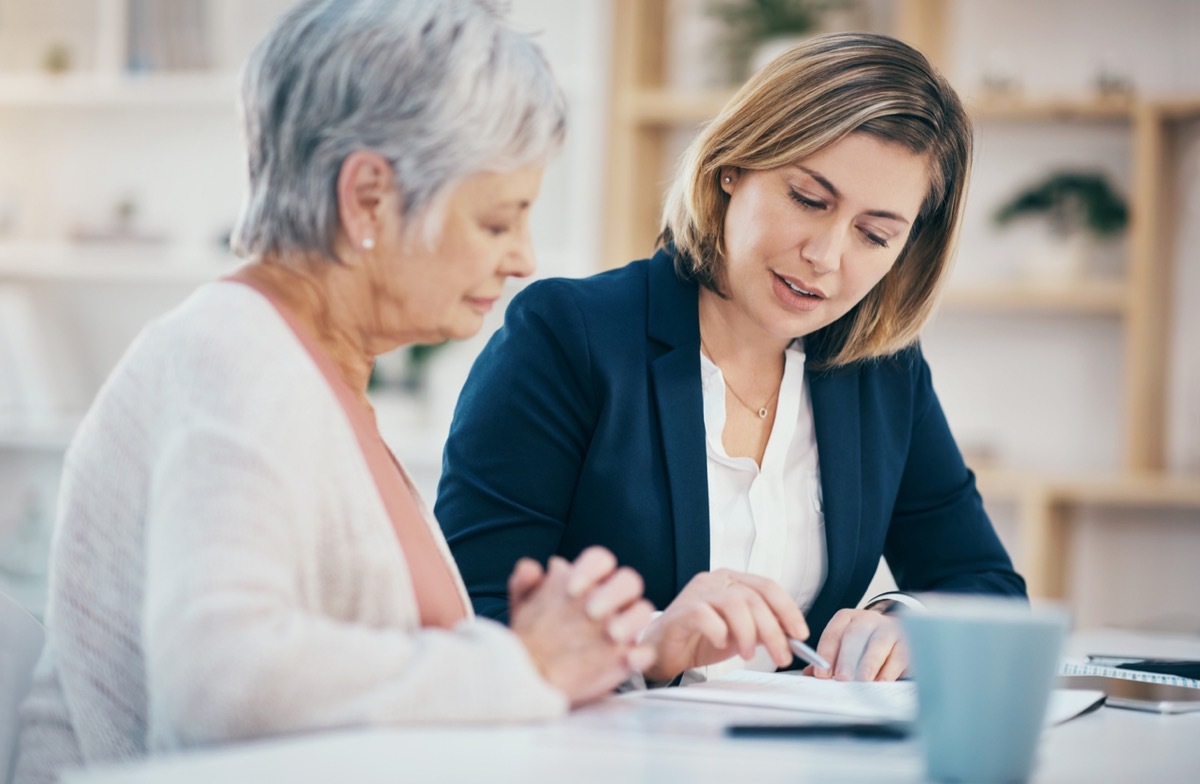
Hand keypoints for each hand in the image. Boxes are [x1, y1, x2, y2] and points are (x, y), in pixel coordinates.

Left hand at [509, 547, 655, 706]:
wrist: (533, 670)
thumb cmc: (534, 630)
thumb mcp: (523, 605)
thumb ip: (524, 582)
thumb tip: (531, 567)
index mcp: (588, 581)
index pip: (601, 560)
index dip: (591, 568)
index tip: (571, 588)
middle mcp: (610, 600)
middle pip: (628, 581)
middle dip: (614, 592)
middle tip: (591, 611)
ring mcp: (621, 628)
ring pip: (642, 611)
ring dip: (631, 620)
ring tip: (611, 635)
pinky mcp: (626, 658)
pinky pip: (645, 652)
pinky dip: (641, 654)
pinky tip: (628, 659)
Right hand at [640, 569, 808, 683]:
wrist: (665, 652)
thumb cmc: (700, 640)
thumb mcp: (741, 634)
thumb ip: (762, 629)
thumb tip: (791, 636)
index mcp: (732, 580)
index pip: (767, 586)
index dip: (788, 610)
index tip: (800, 634)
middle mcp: (715, 580)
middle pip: (754, 598)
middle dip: (773, 630)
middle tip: (781, 655)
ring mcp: (697, 593)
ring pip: (735, 603)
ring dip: (748, 633)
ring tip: (748, 655)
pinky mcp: (682, 610)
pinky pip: (706, 615)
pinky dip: (720, 632)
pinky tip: (722, 644)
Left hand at [805, 608, 908, 680]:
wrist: (898, 635)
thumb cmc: (864, 645)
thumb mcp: (845, 647)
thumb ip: (828, 660)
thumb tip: (809, 675)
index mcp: (847, 618)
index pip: (834, 632)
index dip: (826, 653)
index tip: (821, 673)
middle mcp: (868, 619)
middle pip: (855, 635)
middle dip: (847, 658)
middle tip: (841, 678)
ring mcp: (889, 629)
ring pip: (879, 644)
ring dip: (869, 664)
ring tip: (862, 681)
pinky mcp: (907, 643)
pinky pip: (898, 656)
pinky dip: (889, 671)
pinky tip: (881, 682)